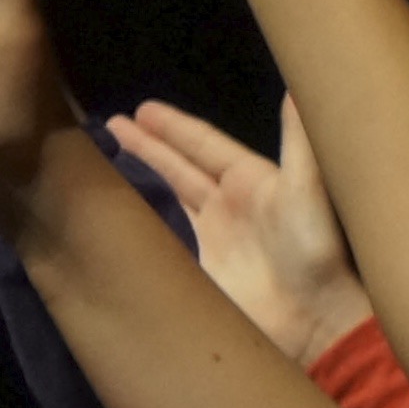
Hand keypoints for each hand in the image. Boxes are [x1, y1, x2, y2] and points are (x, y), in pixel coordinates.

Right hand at [109, 94, 376, 363]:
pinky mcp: (192, 272)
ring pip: (161, 201)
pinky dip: (131, 229)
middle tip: (109, 126)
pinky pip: (155, 243)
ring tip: (96, 166)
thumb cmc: (312, 250)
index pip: (203, 145)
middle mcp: (224, 206)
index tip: (140, 110)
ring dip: (133, 182)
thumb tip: (298, 88)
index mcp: (250, 180)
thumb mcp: (309, 188)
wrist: (310, 319)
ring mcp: (206, 241)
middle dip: (144, 147)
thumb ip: (299, 140)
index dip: (172, 127)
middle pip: (175, 169)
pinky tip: (104, 220)